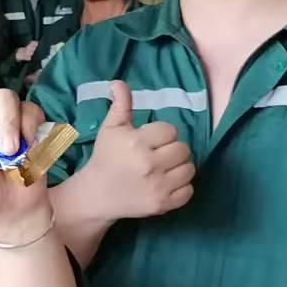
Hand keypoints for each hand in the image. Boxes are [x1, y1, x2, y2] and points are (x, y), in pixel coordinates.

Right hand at [75, 81, 194, 218]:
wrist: (97, 194)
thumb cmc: (106, 157)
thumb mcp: (111, 129)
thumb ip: (121, 105)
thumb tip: (118, 82)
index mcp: (137, 143)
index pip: (169, 130)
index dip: (161, 134)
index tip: (149, 141)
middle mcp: (150, 165)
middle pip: (183, 149)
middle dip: (172, 149)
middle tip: (159, 154)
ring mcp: (158, 187)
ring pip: (189, 169)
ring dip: (179, 167)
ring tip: (165, 167)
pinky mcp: (163, 204)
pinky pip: (188, 191)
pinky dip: (182, 186)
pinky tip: (167, 182)